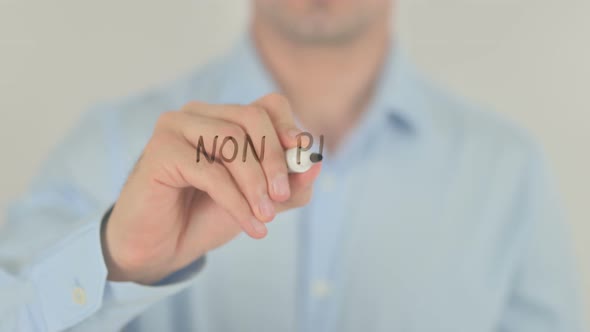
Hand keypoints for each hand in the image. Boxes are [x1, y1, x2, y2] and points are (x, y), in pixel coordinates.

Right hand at [101, 94, 320, 283]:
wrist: (162, 247)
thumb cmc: (207, 216)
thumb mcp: (259, 201)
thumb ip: (290, 186)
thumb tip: (317, 165)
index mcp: (223, 118)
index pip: (266, 105)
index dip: (288, 128)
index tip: (301, 158)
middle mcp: (199, 114)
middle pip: (251, 117)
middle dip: (274, 158)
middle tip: (282, 196)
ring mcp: (176, 127)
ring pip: (231, 140)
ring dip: (255, 183)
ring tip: (266, 217)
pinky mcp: (160, 150)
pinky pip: (210, 171)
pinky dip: (236, 201)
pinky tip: (251, 226)